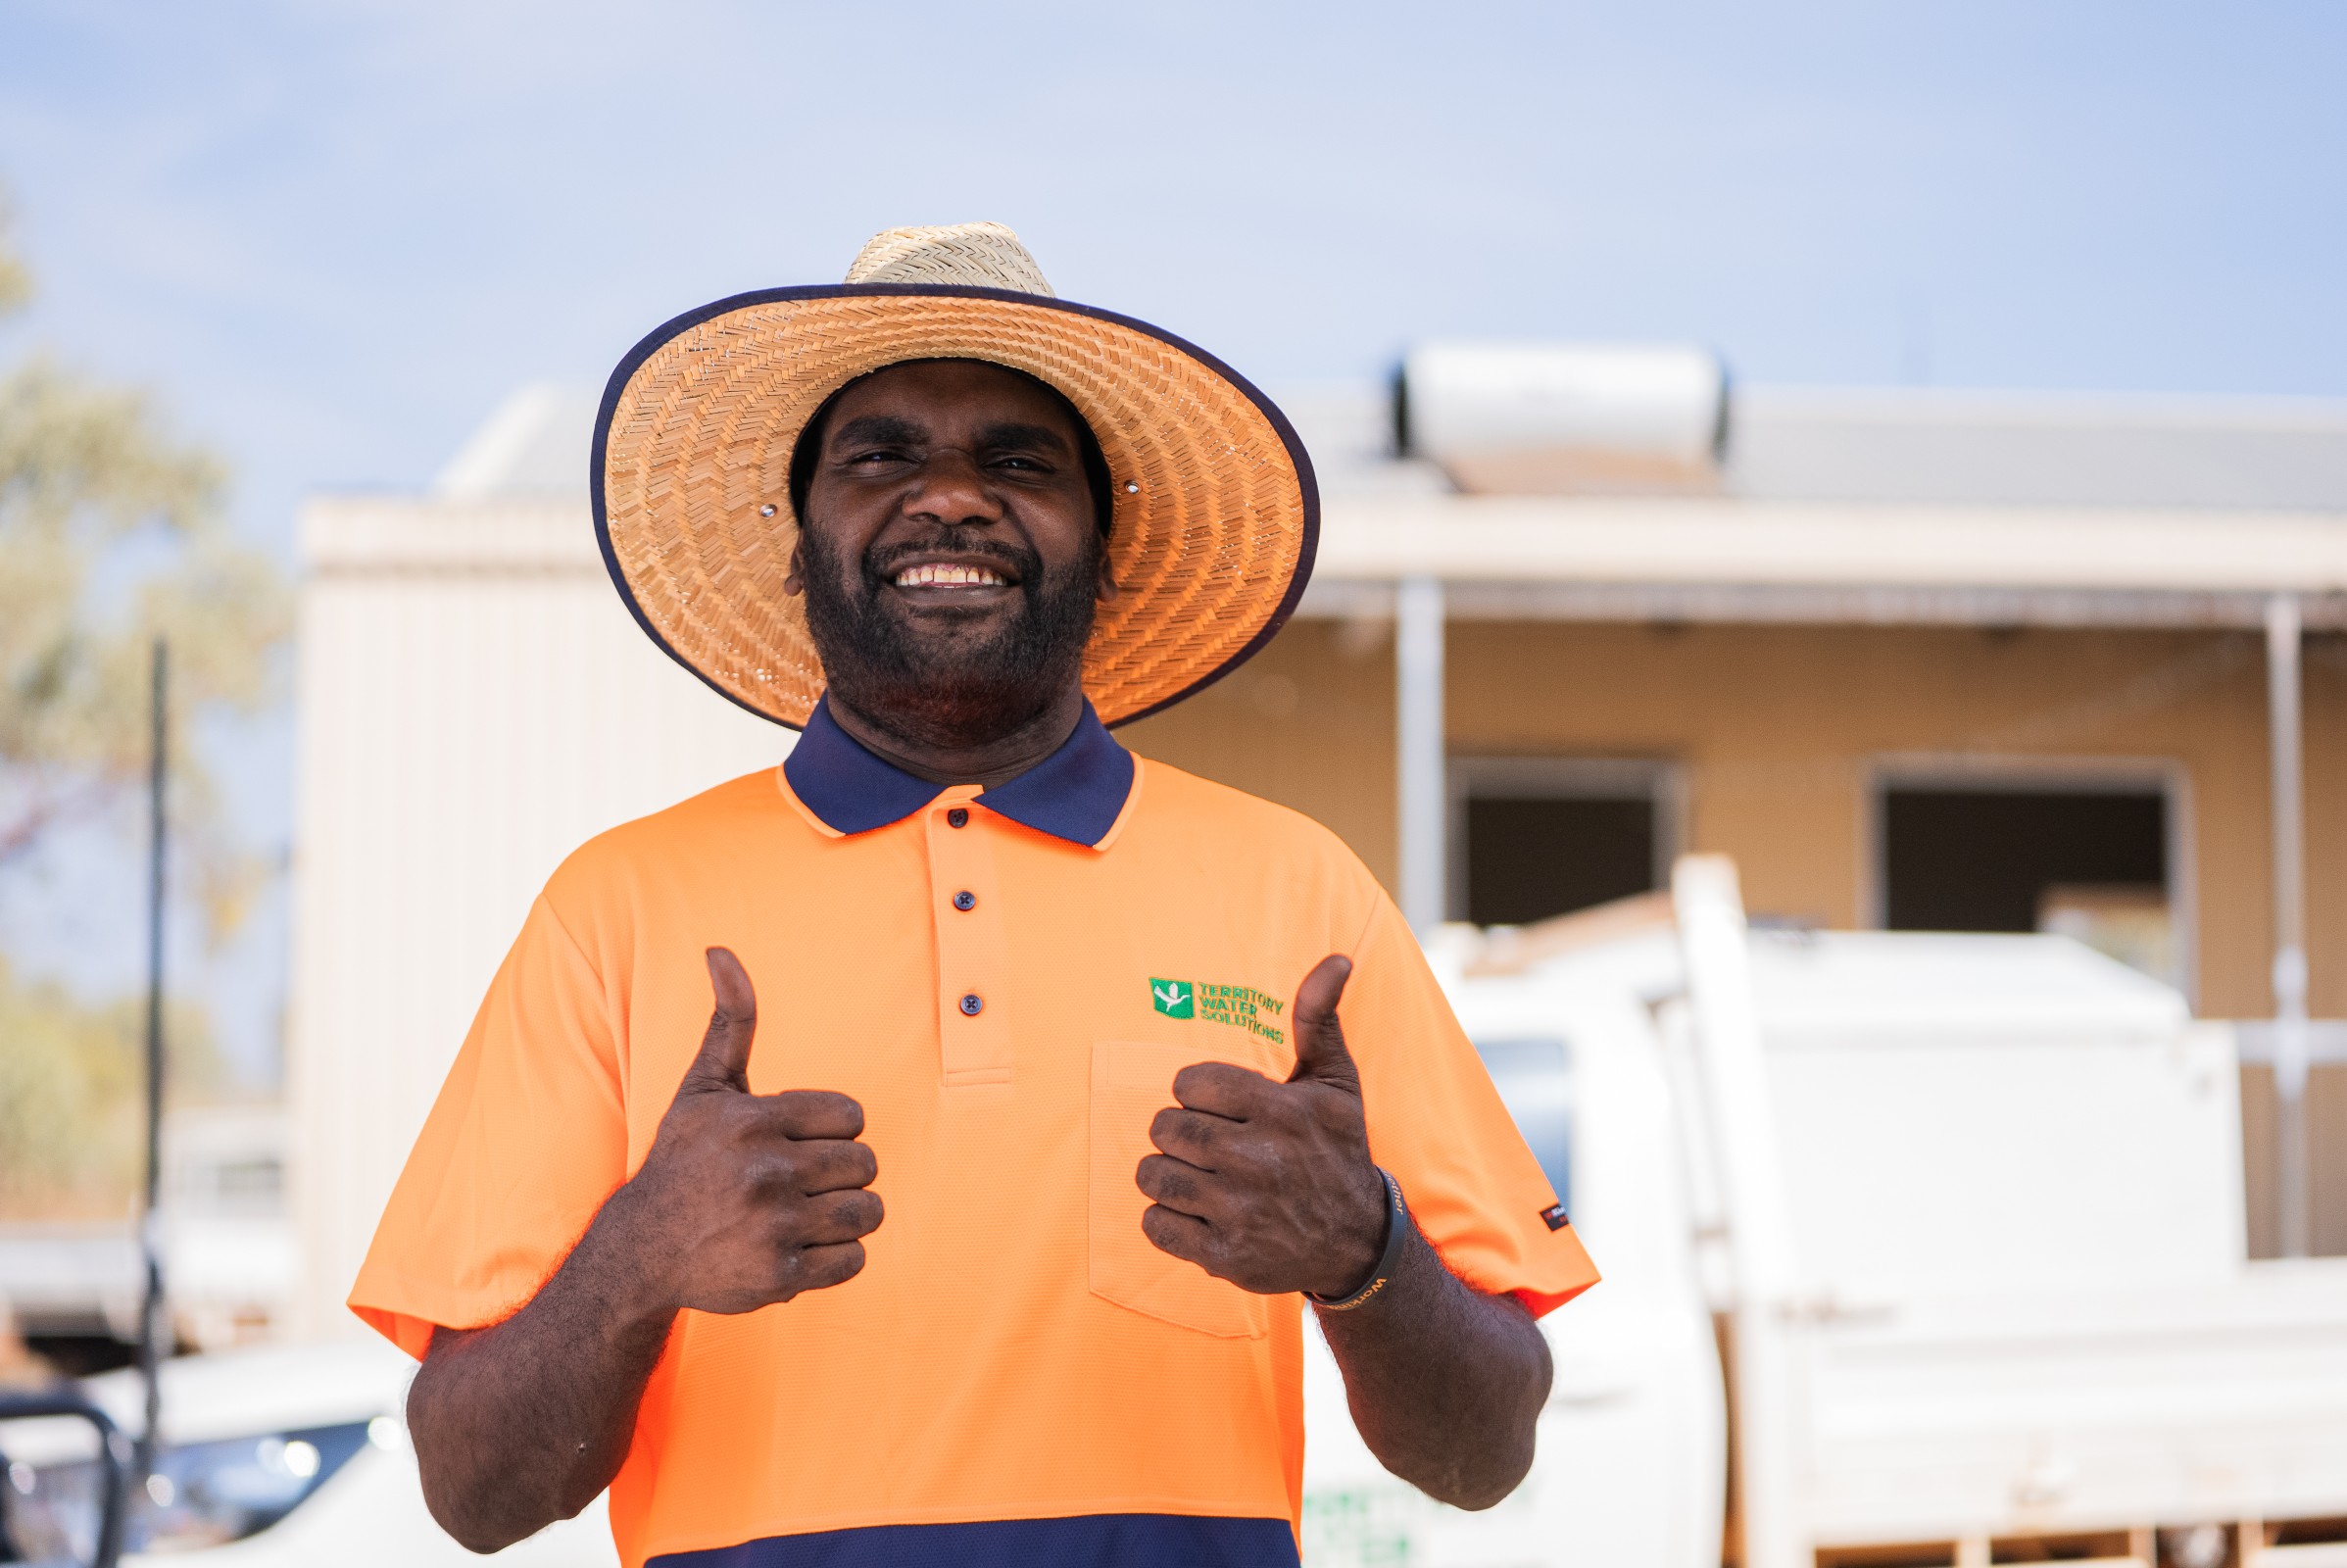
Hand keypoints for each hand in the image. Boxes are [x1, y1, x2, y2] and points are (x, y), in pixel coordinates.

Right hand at [604, 948, 881, 1315]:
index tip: (799, 1142)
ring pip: (869, 1212)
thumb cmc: (684, 1159)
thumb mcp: (703, 1087)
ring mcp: (774, 1227)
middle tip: (802, 1182)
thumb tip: (720, 950)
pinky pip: (855, 1260)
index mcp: (755, 1119)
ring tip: (805, 1215)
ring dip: (846, 1215)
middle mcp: (765, 1171)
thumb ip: (729, 1019)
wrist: (641, 1250)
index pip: (854, 1117)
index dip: (833, 1130)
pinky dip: (837, 1257)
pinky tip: (799, 1248)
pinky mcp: (781, 1277)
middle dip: (842, 1173)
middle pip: (866, 1165)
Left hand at [1136, 955, 1389, 1298]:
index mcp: (1282, 1110)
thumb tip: (1336, 959)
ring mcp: (1240, 1211)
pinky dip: (1165, 1218)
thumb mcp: (1336, 1083)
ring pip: (1153, 1175)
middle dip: (1177, 1132)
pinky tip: (1195, 1212)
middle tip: (1203, 1142)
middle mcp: (1260, 1160)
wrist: (1357, 1242)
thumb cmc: (1336, 1150)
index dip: (1196, 1092)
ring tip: (1191, 1174)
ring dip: (1163, 1173)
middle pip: (1167, 1127)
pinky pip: (1155, 1224)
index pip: (1190, 1082)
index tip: (1217, 1105)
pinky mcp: (1224, 1256)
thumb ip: (1319, 1019)